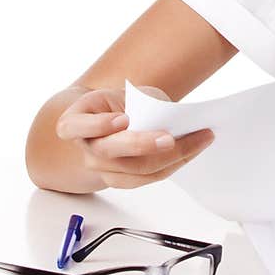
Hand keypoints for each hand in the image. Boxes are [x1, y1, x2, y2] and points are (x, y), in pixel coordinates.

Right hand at [56, 85, 214, 188]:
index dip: (98, 125)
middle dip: (143, 145)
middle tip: (170, 138)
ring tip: (199, 139)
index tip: (124, 119)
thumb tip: (170, 118)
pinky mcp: (121, 179)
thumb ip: (142, 105)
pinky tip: (194, 149)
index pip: (75, 126)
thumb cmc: (123, 103)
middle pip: (110, 152)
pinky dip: (174, 163)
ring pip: (134, 170)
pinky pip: (147, 177)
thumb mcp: (130, 95)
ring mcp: (101, 168)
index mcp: (76, 120)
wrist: (118, 117)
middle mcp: (85, 147)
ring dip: (170, 156)